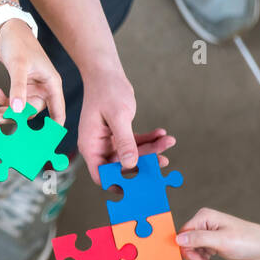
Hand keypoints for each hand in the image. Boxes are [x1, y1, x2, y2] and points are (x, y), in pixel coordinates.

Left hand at [0, 19, 65, 123]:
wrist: (8, 30)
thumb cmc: (19, 43)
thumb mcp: (18, 66)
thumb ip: (18, 88)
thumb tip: (17, 110)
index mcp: (51, 84)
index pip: (58, 111)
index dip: (54, 128)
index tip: (46, 144)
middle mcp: (43, 89)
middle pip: (29, 113)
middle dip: (10, 117)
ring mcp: (32, 89)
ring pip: (17, 109)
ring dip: (0, 110)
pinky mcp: (21, 87)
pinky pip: (11, 101)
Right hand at [0, 89, 175, 167]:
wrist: (106, 72)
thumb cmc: (106, 90)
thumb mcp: (118, 116)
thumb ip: (124, 141)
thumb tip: (130, 165)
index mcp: (91, 146)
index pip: (102, 174)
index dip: (118, 183)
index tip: (139, 187)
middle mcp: (99, 146)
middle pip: (122, 165)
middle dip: (144, 163)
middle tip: (164, 161)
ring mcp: (109, 140)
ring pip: (133, 154)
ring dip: (151, 149)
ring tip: (168, 142)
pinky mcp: (119, 133)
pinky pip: (136, 142)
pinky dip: (150, 139)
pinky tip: (162, 134)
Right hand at [175, 207, 259, 259]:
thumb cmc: (249, 241)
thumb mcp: (221, 241)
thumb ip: (198, 239)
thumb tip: (177, 239)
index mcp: (204, 217)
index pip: (183, 235)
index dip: (187, 250)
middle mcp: (204, 225)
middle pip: (187, 246)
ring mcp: (209, 236)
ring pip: (193, 255)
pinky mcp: (214, 247)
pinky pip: (202, 259)